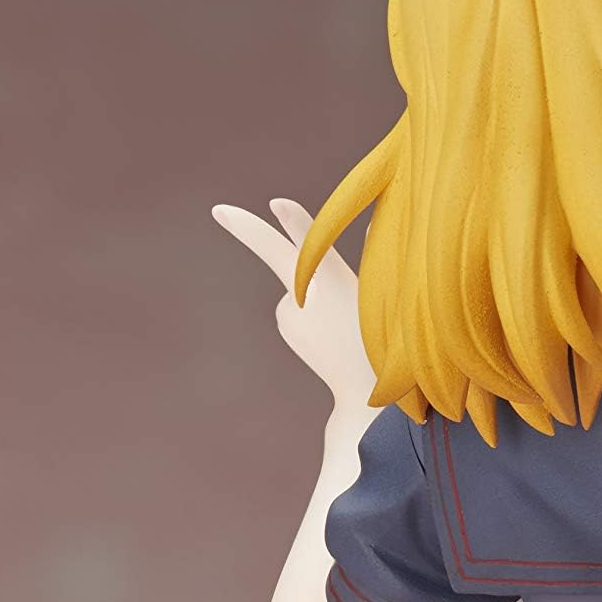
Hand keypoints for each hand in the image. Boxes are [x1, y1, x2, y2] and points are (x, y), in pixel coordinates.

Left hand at [211, 198, 378, 414]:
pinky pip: (296, 300)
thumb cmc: (383, 342)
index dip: (297, 224)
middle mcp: (307, 301)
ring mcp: (290, 315)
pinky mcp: (285, 324)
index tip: (277, 205)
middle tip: (217, 211)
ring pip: (299, 281)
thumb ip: (373, 257)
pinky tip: (328, 332)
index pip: (316, 250)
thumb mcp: (381, 299)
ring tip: (343, 322)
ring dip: (317, 291)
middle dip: (246, 228)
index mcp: (337, 291)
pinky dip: (311, 307)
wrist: (363, 397)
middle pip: (277, 255)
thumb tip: (366, 227)